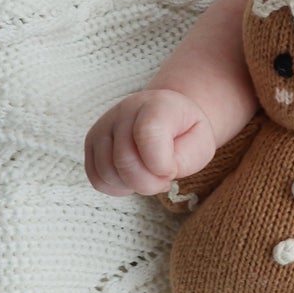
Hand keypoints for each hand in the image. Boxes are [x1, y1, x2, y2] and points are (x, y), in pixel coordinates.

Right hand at [84, 88, 217, 196]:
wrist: (170, 117)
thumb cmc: (186, 133)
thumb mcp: (201, 143)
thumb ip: (183, 159)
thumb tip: (157, 173)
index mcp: (157, 105)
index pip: (148, 134)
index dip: (160, 164)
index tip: (171, 172)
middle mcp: (124, 111)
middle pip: (124, 159)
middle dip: (149, 183)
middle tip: (164, 180)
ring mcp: (103, 125)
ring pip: (108, 172)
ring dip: (133, 186)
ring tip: (150, 176)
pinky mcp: (91, 142)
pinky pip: (97, 178)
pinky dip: (117, 187)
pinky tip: (133, 179)